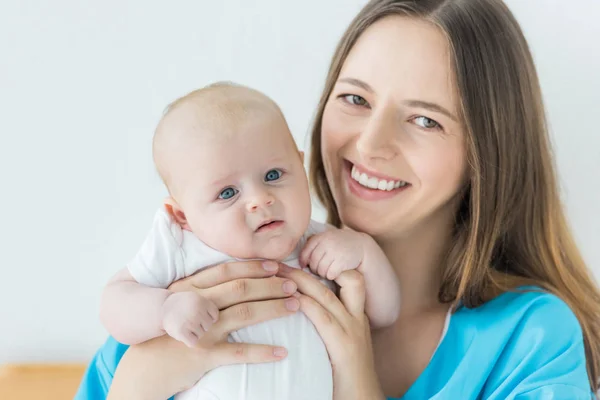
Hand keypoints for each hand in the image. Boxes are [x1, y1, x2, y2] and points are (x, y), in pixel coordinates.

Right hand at [109, 260, 300, 399]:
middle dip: (271, 285)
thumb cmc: (164, 332)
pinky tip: (282, 352)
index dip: (254, 267)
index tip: (276, 265)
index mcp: (190, 287)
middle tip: (294, 284)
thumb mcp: (176, 301)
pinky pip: (239, 352)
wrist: (144, 367)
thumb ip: (200, 287)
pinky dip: (263, 352)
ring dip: (273, 308)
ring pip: (244, 314)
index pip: (227, 271)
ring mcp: (201, 329)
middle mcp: (196, 304)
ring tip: (295, 306)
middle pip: (241, 289)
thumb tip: (231, 277)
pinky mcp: (204, 354)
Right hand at [162, 291, 218, 346]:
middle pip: (208, 326)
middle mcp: (196, 311)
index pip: (215, 316)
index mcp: (201, 301)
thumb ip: (207, 307)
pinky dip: (189, 340)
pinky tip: (183, 333)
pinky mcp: (181, 332)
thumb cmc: (182, 305)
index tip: (199, 315)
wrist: (162, 308)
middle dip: (200, 325)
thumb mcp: (196, 299)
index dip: (208, 317)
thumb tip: (218, 321)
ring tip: (184, 325)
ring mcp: (189, 322)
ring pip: (201, 334)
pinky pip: (193, 342)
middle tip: (189, 320)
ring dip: (194, 333)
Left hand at [278, 264, 385, 399]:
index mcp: (356, 318)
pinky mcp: (344, 347)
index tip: (303, 261)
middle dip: (306, 269)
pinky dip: (305, 304)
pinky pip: (323, 318)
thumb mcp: (342, 344)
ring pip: (327, 295)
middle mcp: (357, 320)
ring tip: (277, 272)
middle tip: (280, 260)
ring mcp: (352, 332)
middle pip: (337, 281)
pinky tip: (289, 298)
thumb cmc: (347, 377)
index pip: (351, 281)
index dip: (331, 267)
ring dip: (300, 281)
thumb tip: (303, 311)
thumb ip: (330, 327)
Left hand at [300, 228, 367, 279]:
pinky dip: (331, 276)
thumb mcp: (327, 238)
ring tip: (327, 271)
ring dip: (323, 274)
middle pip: (313, 263)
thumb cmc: (340, 243)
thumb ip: (314, 245)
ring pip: (321, 270)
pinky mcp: (342, 261)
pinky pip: (330, 274)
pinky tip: (334, 273)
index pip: (306, 251)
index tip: (304, 266)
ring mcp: (334, 251)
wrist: (361, 244)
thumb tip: (301, 262)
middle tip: (319, 270)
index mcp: (320, 237)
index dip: (303, 261)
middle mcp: (326, 243)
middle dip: (315, 269)